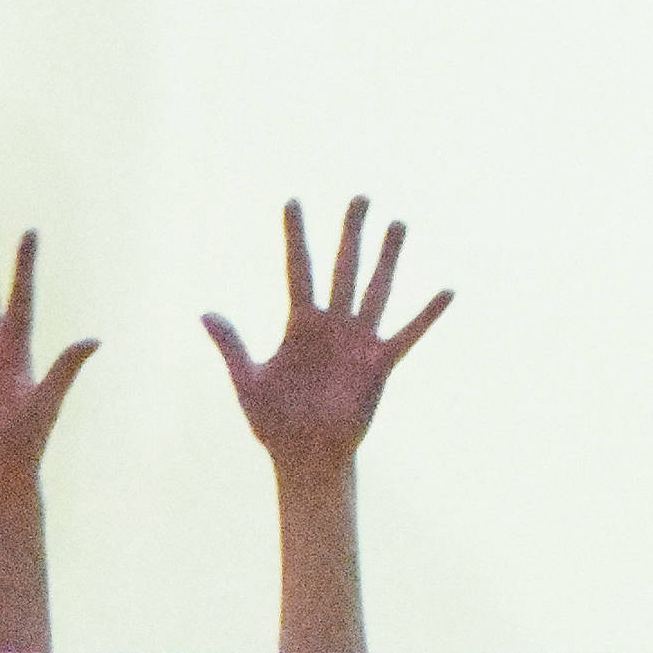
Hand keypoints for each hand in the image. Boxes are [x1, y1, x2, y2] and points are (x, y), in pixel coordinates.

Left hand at [203, 198, 450, 482]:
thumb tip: (205, 313)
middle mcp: (332, 325)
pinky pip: (407, 335)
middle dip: (351, 233)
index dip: (294, 236)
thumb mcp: (248, 381)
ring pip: (375, 289)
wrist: (304, 456)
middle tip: (359, 196)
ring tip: (397, 223)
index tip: (293, 201)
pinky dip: (426, 315)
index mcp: (299, 324)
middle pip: (343, 268)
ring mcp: (358, 341)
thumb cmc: (274, 422)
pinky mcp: (379, 365)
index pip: (298, 269)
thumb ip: (233, 345)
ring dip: (387, 257)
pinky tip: (447, 290)